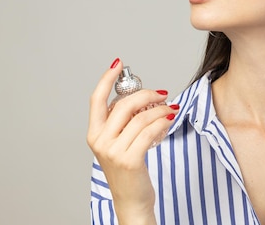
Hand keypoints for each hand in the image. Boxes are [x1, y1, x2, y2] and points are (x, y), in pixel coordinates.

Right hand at [87, 58, 178, 223]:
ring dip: (159, 109)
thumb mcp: (118, 143)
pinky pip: (149, 131)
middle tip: (160, 94)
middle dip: (146, 94)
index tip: (118, 64)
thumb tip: (140, 96)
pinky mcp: (129, 159)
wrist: (131, 200)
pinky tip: (169, 120)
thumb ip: (122, 122)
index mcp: (94, 134)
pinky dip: (162, 122)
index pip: (96, 99)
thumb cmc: (128, 171)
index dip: (106, 78)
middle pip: (124, 104)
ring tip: (169, 109)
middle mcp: (100, 141)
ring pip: (140, 117)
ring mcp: (114, 151)